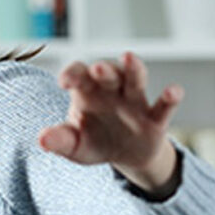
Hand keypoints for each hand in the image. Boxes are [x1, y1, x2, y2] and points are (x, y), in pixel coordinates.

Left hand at [37, 51, 183, 182]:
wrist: (125, 156)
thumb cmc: (95, 142)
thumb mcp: (74, 145)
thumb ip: (60, 140)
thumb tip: (41, 140)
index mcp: (87, 92)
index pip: (78, 74)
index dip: (72, 74)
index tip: (64, 82)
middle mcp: (111, 91)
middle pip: (108, 73)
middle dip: (103, 70)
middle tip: (98, 69)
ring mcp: (134, 102)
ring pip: (135, 79)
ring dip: (133, 69)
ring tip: (130, 58)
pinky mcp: (155, 119)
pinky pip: (163, 106)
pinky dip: (170, 98)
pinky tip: (174, 91)